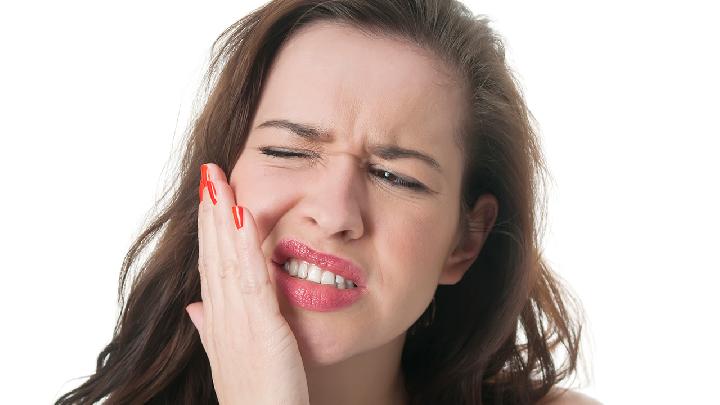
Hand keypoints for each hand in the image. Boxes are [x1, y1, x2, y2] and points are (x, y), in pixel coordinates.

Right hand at [186, 163, 309, 404]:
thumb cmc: (255, 395)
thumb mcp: (228, 357)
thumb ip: (211, 329)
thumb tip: (194, 307)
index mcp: (217, 319)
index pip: (210, 263)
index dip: (208, 228)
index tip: (208, 196)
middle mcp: (220, 314)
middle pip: (213, 253)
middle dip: (210, 211)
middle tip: (209, 172)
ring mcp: (236, 319)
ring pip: (226, 257)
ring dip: (222, 216)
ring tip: (218, 180)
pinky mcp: (259, 326)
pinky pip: (251, 278)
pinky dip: (245, 244)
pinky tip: (244, 215)